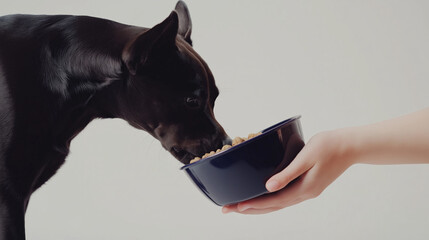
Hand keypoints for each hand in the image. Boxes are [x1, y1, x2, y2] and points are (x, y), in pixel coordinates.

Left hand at [222, 130, 352, 213]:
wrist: (350, 146)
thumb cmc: (329, 146)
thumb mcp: (307, 157)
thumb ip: (288, 174)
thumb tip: (268, 187)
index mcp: (304, 189)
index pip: (273, 201)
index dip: (253, 205)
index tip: (235, 207)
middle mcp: (305, 194)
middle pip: (272, 207)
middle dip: (249, 209)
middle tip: (228, 209)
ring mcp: (307, 191)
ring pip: (278, 204)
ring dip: (258, 207)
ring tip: (240, 207)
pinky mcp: (308, 186)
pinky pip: (284, 198)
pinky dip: (270, 201)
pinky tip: (262, 198)